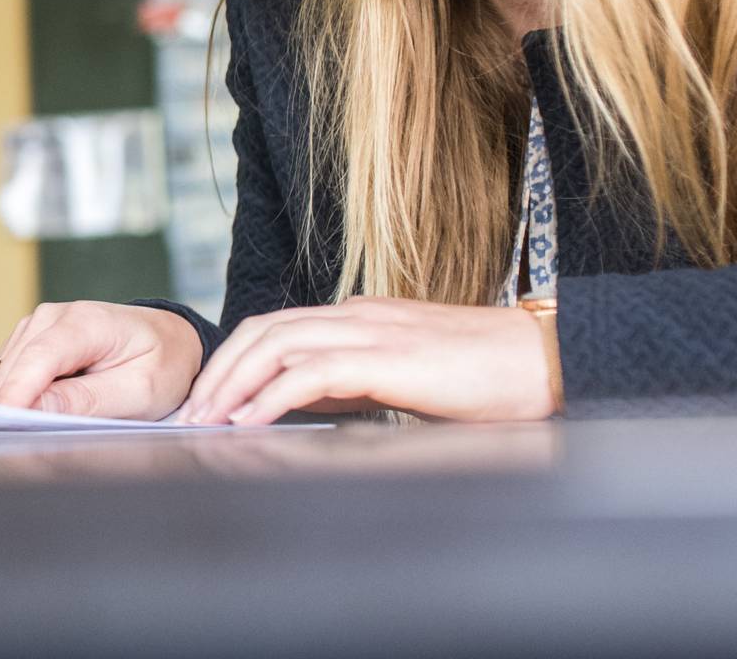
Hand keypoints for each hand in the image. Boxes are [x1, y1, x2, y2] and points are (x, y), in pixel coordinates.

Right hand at [0, 301, 202, 420]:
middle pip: (13, 370)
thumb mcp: (138, 391)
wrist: (169, 337)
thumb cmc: (161, 363)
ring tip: (55, 422)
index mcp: (85, 322)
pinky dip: (22, 395)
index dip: (17, 397)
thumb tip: (34, 409)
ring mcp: (38, 324)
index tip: (8, 430)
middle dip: (18, 408)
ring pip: (5, 374)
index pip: (37, 360)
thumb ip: (87, 400)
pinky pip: (10, 373)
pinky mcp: (30, 337)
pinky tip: (49, 406)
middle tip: (45, 441)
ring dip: (19, 403)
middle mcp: (53, 316)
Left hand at [175, 297, 558, 425]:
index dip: (234, 361)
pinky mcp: (388, 358)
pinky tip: (250, 422)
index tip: (208, 401)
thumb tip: (303, 409)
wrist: (546, 360)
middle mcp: (357, 314)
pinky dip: (272, 396)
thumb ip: (355, 384)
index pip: (275, 328)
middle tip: (190, 416)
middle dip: (219, 373)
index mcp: (359, 316)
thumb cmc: (487, 377)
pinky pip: (312, 372)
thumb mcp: (404, 379)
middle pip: (262, 331)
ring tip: (207, 422)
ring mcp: (371, 331)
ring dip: (233, 385)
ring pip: (276, 345)